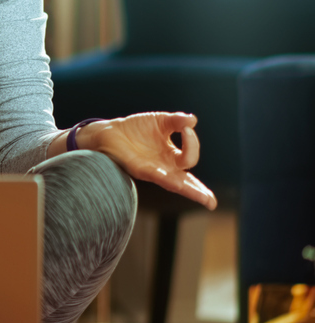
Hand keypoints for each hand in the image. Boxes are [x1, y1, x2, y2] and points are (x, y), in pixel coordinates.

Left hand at [84, 112, 216, 210]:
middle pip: (187, 183)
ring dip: (188, 190)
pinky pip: (155, 176)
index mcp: (172, 157)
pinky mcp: (139, 169)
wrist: (110, 131)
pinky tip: (176, 183)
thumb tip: (192, 120)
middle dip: (199, 192)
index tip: (186, 128)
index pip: (190, 157)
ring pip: (174, 184)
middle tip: (212, 203)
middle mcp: (165, 167)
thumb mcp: (161, 121)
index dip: (193, 143)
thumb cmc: (136, 129)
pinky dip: (167, 179)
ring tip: (204, 199)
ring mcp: (152, 170)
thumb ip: (176, 121)